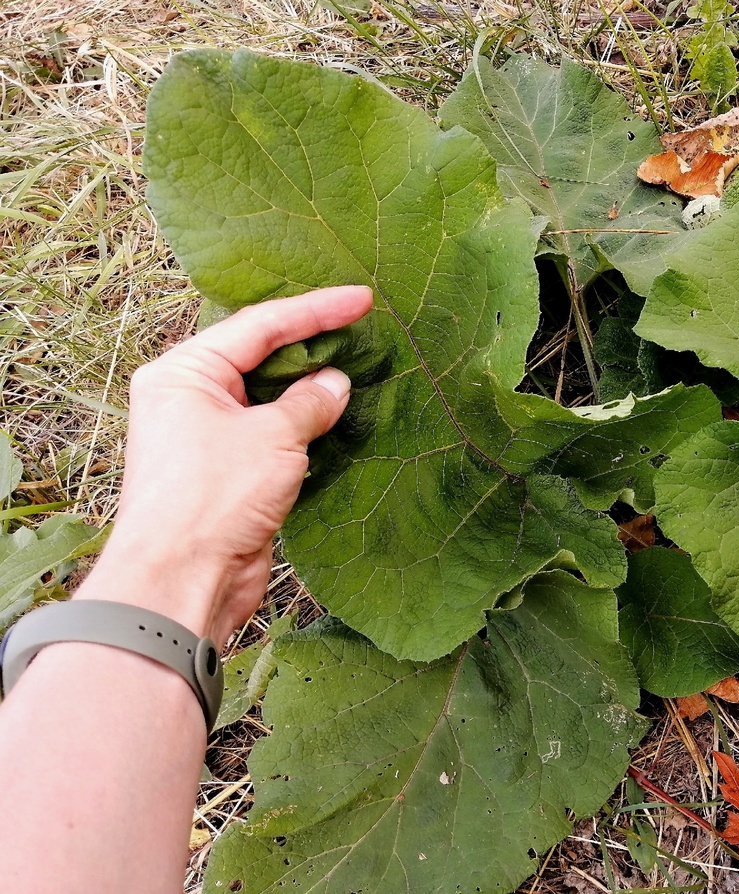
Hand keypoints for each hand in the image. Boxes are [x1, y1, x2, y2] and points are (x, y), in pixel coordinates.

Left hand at [80, 286, 373, 644]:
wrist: (182, 579)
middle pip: (261, 357)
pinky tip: (338, 420)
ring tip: (360, 371)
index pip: (260, 326)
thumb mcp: (272, 437)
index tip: (361, 299)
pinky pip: (273, 436)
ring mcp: (208, 437)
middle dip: (312, 346)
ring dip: (312, 391)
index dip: (315, 310)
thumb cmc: (211, 498)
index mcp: (184, 373)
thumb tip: (335, 384)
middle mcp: (190, 398)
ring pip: (269, 399)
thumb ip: (309, 403)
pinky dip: (305, 427)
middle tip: (362, 328)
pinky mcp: (229, 474)